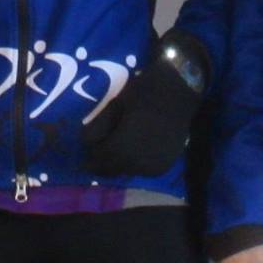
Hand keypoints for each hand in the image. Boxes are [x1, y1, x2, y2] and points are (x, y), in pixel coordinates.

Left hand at [81, 32, 207, 177]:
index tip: (83, 158)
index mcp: (124, 144)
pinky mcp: (166, 164)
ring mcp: (155, 165)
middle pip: (114, 169)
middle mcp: (139, 161)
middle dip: (102, 165)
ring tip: (111, 157)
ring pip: (129, 171)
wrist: (179, 91)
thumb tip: (84, 142)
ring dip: (118, 166)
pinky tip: (131, 156)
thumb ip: (99, 126)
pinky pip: (145, 171)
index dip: (90, 159)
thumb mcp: (116, 105)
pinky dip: (135, 166)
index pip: (101, 159)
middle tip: (93, 159)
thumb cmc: (144, 92)